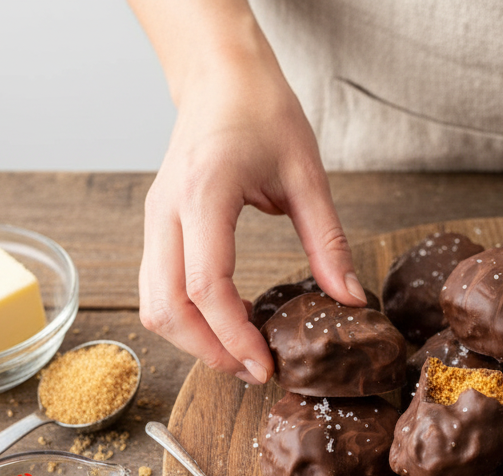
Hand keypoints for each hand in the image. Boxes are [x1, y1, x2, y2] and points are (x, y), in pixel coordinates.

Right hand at [137, 46, 363, 383]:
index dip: (232, 336)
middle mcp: (166, 210)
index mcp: (204, 194)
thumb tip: (349, 297)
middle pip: (166, 307)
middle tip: (256, 371)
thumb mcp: (308, 175)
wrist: (221, 76)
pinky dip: (187, 316)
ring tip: (244, 353)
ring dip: (193, 339)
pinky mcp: (158, 225)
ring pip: (153, 303)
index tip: (265, 365)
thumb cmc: (263, 112)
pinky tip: (229, 320)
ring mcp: (155, 218)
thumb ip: (328, 242)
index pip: (205, 286)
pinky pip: (158, 286)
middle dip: (208, 351)